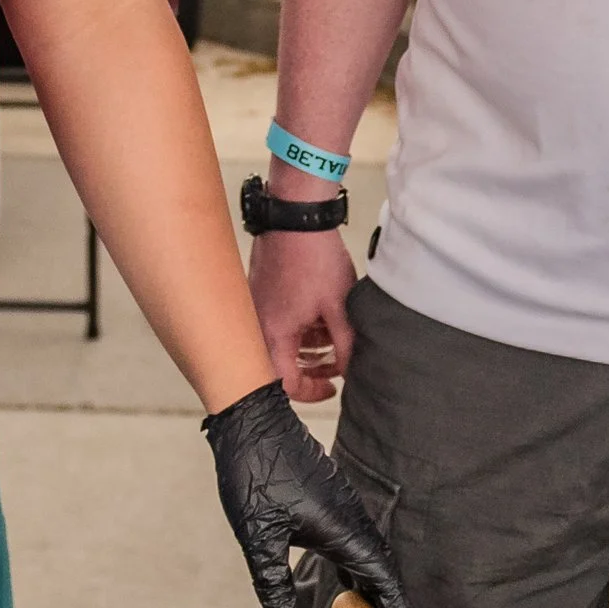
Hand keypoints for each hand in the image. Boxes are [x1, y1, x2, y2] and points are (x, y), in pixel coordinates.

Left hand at [202, 381, 427, 607]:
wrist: (252, 418)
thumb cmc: (254, 471)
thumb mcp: (257, 532)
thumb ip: (272, 580)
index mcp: (341, 529)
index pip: (382, 581)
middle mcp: (350, 516)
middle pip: (383, 569)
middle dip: (395, 607)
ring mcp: (342, 505)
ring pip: (370, 552)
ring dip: (379, 586)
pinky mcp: (331, 497)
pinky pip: (356, 539)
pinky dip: (363, 565)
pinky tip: (352, 580)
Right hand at [249, 225, 360, 402]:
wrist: (296, 215)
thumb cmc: (314, 257)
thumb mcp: (338, 306)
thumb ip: (346, 345)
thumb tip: (351, 371)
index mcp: (274, 334)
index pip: (286, 384)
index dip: (313, 392)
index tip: (334, 386)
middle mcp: (258, 325)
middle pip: (280, 366)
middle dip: (311, 369)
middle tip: (336, 364)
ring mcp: (257, 307)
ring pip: (280, 344)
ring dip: (306, 348)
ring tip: (332, 338)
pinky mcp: (261, 292)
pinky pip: (277, 324)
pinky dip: (297, 329)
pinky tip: (318, 317)